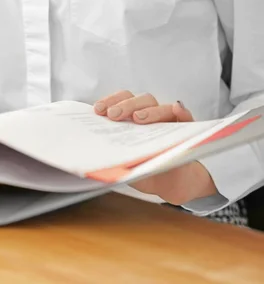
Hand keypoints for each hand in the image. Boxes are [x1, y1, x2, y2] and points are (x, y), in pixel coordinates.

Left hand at [93, 90, 216, 204]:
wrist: (167, 182)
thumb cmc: (142, 167)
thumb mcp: (123, 163)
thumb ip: (113, 157)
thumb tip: (96, 160)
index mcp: (132, 117)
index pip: (122, 100)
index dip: (110, 101)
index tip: (98, 110)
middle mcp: (151, 115)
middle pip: (141, 101)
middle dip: (126, 105)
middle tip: (113, 115)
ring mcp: (169, 121)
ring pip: (162, 108)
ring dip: (150, 111)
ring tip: (138, 118)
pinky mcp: (188, 130)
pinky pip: (187, 117)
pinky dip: (182, 111)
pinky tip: (177, 108)